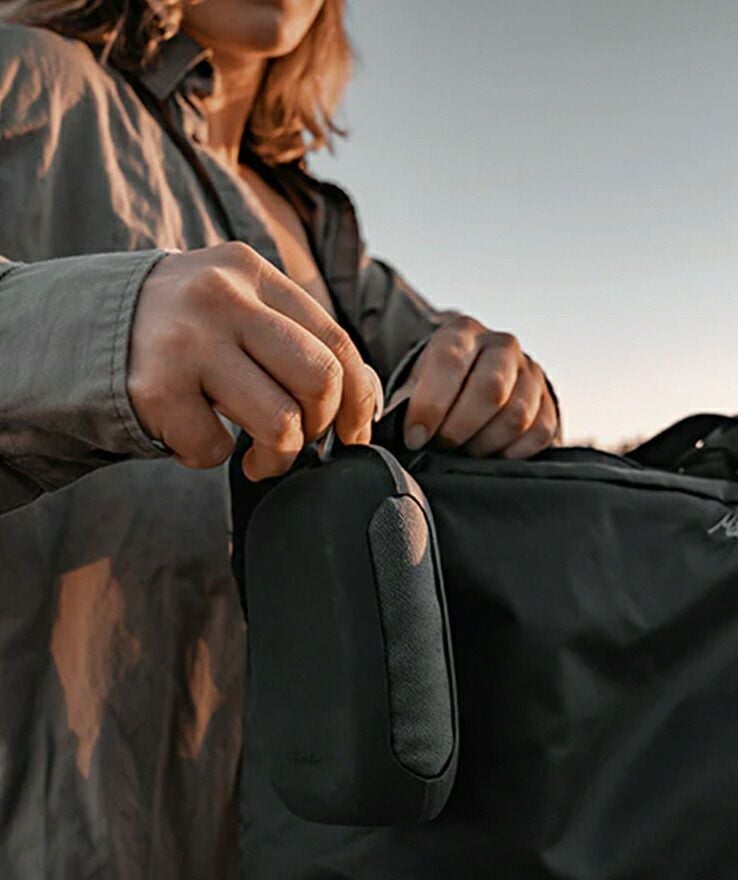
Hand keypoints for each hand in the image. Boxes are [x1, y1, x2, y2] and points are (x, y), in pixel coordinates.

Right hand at [129, 242, 379, 479]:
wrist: (78, 329)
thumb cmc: (179, 331)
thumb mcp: (236, 307)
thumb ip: (293, 335)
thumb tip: (367, 396)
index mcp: (251, 271)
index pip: (336, 339)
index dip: (359, 398)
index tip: (354, 432)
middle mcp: (222, 297)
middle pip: (319, 379)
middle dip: (320, 427)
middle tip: (298, 441)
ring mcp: (187, 341)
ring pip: (280, 423)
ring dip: (277, 457)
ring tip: (256, 458)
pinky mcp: (155, 389)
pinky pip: (216, 449)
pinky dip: (211, 458)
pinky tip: (193, 437)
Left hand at [386, 317, 560, 457]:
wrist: (474, 388)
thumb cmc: (436, 392)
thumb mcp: (414, 388)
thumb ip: (401, 407)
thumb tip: (384, 433)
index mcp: (461, 333)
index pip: (449, 362)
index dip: (431, 404)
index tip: (416, 437)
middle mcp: (501, 345)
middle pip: (490, 390)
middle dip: (460, 428)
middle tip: (442, 447)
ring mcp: (530, 373)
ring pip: (516, 415)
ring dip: (485, 443)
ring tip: (464, 451)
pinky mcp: (549, 403)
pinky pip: (538, 433)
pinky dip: (512, 452)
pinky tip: (490, 454)